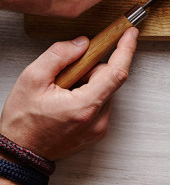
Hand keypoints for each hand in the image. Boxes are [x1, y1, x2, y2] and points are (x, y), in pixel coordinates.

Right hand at [0, 28, 137, 160]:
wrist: (19, 154)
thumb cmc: (22, 122)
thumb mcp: (32, 79)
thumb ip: (60, 55)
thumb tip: (83, 43)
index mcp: (84, 107)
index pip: (116, 73)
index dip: (126, 50)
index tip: (131, 34)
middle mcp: (97, 120)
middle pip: (109, 78)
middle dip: (92, 68)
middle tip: (68, 75)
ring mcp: (99, 128)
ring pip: (106, 89)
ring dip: (90, 82)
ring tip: (65, 92)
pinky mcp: (98, 131)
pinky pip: (102, 101)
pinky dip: (90, 94)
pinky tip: (69, 101)